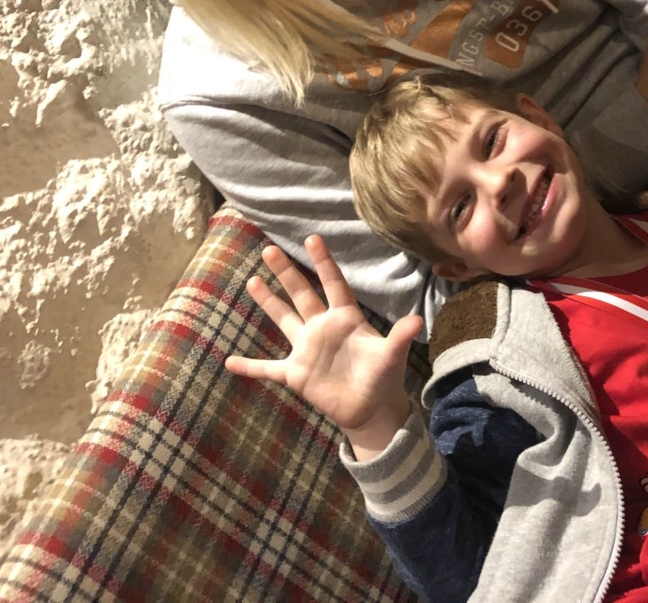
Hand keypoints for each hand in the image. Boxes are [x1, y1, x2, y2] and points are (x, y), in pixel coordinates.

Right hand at [225, 235, 420, 459]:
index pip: (333, 284)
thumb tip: (418, 320)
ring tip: (252, 281)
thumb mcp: (391, 356)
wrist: (372, 409)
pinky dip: (250, 366)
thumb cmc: (384, 378)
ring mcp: (306, 349)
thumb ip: (399, 337)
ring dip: (268, 302)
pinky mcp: (296, 374)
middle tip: (269, 249)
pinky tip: (229, 362)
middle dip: (286, 272)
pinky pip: (268, 368)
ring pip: (283, 319)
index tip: (312, 238)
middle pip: (301, 294)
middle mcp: (322, 328)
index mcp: (345, 319)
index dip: (323, 262)